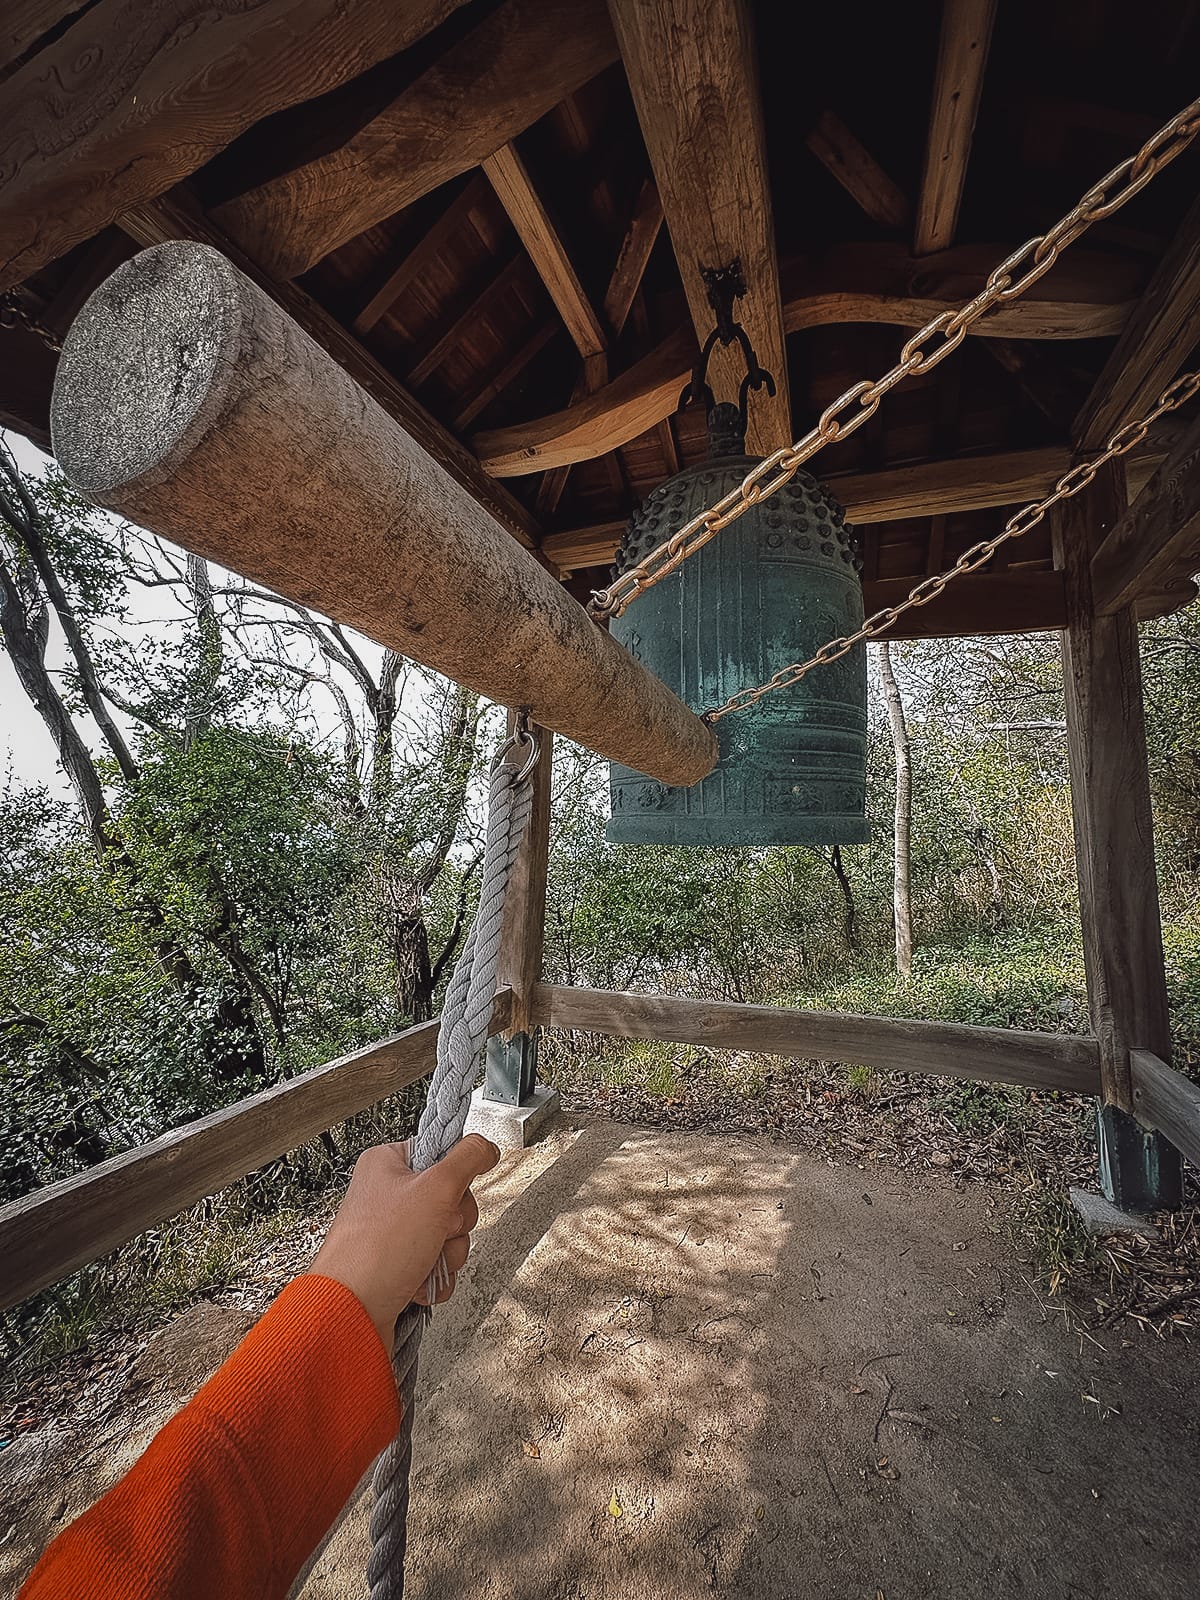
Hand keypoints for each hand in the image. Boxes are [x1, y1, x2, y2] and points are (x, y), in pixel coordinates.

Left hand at [307, 1135, 499, 1345]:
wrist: (352, 1312)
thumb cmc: (377, 1250)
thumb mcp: (435, 1189)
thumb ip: (468, 1158)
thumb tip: (485, 1146)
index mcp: (387, 1164)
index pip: (442, 1155)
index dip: (454, 1180)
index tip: (449, 1193)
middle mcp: (387, 1195)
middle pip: (451, 1199)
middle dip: (453, 1225)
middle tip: (436, 1231)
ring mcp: (391, 1232)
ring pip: (447, 1235)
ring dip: (446, 1254)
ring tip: (424, 1261)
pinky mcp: (397, 1263)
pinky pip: (436, 1263)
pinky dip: (435, 1276)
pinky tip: (417, 1280)